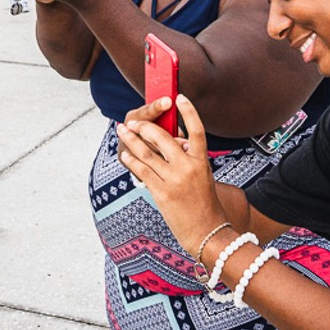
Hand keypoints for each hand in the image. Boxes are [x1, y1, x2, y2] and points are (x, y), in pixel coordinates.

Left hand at [117, 95, 227, 254]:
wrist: (207, 232)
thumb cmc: (205, 204)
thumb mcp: (204, 176)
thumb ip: (191, 158)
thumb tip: (176, 141)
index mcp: (202, 162)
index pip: (197, 130)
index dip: (189, 111)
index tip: (180, 97)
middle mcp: (189, 168)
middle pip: (164, 138)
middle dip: (145, 127)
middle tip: (134, 122)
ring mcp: (174, 181)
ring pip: (148, 154)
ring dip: (132, 140)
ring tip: (123, 131)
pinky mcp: (162, 193)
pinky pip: (143, 171)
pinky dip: (132, 161)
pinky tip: (126, 155)